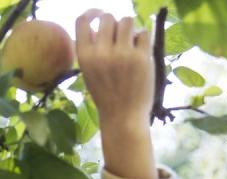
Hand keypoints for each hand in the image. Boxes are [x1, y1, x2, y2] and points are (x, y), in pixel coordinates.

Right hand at [75, 10, 153, 127]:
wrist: (123, 117)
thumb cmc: (106, 95)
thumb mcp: (89, 73)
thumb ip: (92, 50)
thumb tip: (100, 23)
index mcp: (84, 57)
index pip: (82, 21)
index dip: (92, 13)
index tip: (98, 15)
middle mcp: (101, 53)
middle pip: (108, 18)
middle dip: (114, 24)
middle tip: (119, 38)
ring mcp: (122, 54)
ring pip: (127, 21)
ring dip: (130, 29)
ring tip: (131, 44)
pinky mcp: (141, 57)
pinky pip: (144, 33)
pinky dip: (143, 39)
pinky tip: (141, 52)